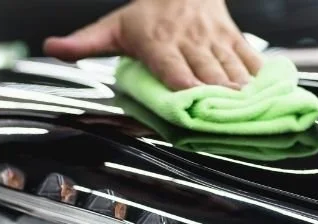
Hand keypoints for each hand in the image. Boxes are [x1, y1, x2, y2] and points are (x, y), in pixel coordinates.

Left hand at [43, 0, 262, 90]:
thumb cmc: (148, 11)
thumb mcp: (113, 26)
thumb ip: (84, 43)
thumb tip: (53, 48)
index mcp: (159, 42)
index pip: (174, 70)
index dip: (185, 89)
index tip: (193, 107)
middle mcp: (189, 39)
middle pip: (207, 72)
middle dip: (218, 96)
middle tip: (226, 119)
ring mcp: (213, 37)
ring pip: (230, 66)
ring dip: (240, 89)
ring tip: (247, 110)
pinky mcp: (232, 35)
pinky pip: (248, 55)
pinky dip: (257, 75)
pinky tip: (264, 92)